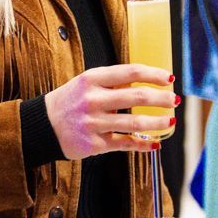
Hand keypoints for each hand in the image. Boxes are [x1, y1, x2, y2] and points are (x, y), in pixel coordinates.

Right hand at [43, 64, 174, 158]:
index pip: (131, 72)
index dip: (154, 74)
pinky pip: (125, 144)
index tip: (169, 78)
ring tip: (170, 121)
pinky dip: (143, 145)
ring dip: (158, 123)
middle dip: (161, 98)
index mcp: (92, 79)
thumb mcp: (86, 82)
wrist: (42, 125)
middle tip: (174, 100)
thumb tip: (146, 81)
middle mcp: (93, 99)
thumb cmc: (70, 101)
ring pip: (135, 123)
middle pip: (137, 96)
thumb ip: (113, 82)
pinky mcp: (94, 144)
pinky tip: (155, 143)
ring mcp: (94, 123)